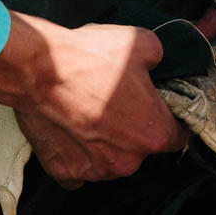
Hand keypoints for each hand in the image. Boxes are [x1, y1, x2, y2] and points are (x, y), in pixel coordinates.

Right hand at [0, 12, 188, 188]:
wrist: (38, 69)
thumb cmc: (89, 59)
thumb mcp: (141, 42)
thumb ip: (159, 58)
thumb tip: (156, 62)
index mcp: (153, 134)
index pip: (178, 137)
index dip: (169, 119)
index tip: (156, 108)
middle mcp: (127, 161)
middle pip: (139, 149)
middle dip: (131, 129)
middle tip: (114, 101)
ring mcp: (95, 171)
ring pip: (109, 160)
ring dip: (103, 143)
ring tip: (86, 111)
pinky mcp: (64, 171)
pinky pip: (78, 170)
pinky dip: (75, 155)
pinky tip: (70, 131)